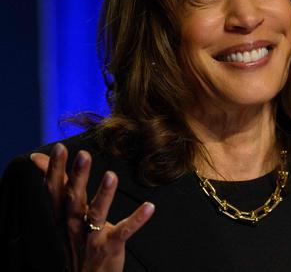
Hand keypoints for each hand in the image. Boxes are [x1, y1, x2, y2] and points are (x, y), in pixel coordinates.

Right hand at [31, 143, 154, 271]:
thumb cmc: (75, 239)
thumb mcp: (62, 212)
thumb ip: (58, 184)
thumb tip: (37, 159)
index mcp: (62, 214)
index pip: (55, 189)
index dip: (54, 169)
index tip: (59, 148)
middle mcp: (73, 224)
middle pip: (73, 198)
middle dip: (77, 176)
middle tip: (83, 154)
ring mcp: (91, 236)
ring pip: (95, 213)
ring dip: (103, 195)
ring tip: (111, 176)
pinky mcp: (110, 246)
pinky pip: (123, 231)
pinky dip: (136, 220)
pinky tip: (149, 207)